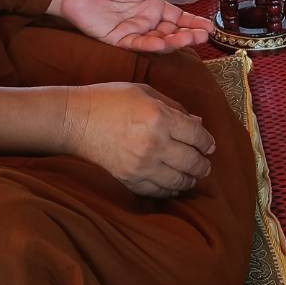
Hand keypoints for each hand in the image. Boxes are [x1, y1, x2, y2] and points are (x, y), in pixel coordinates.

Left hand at [48, 0, 208, 50]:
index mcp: (153, 4)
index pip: (179, 17)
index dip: (194, 22)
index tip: (210, 26)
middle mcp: (146, 20)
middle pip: (173, 32)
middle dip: (189, 34)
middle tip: (203, 35)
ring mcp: (133, 31)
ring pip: (159, 40)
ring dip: (175, 41)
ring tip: (189, 38)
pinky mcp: (118, 39)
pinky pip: (138, 45)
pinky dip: (152, 45)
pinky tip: (164, 41)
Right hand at [60, 82, 214, 197]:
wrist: (75, 120)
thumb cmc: (110, 99)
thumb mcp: (145, 92)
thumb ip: (174, 107)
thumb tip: (198, 123)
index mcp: (160, 117)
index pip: (197, 136)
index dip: (208, 142)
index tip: (210, 145)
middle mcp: (155, 143)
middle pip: (192, 161)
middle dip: (203, 164)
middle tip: (206, 165)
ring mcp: (142, 164)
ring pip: (179, 180)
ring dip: (190, 180)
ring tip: (193, 177)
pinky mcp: (129, 179)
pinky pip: (158, 191)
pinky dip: (170, 191)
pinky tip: (174, 186)